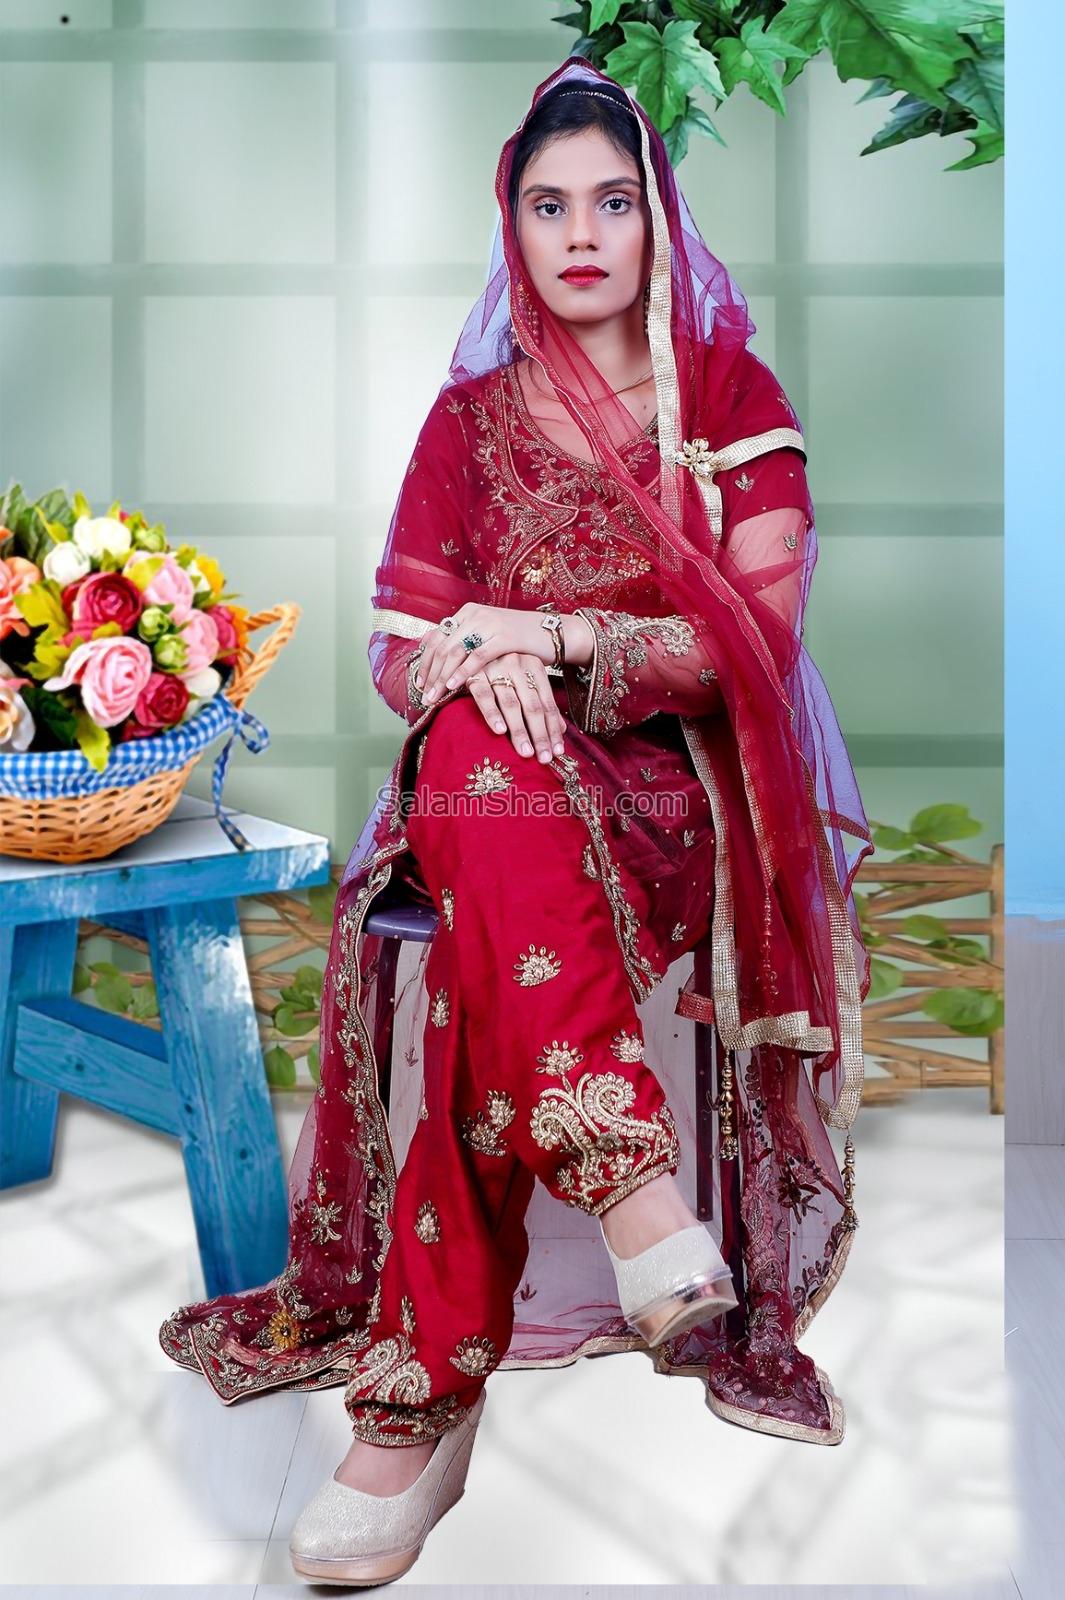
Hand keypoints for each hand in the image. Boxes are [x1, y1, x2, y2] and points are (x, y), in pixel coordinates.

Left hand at [415, 604, 550, 704]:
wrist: (553, 633)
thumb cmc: (520, 640)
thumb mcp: (488, 637)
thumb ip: (465, 642)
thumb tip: (437, 655)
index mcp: (468, 613)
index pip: (437, 638)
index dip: (425, 663)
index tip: (420, 684)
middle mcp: (475, 615)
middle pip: (443, 647)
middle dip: (431, 674)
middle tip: (424, 696)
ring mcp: (489, 624)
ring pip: (455, 652)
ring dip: (442, 677)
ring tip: (434, 697)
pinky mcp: (504, 636)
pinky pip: (477, 657)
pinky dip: (463, 672)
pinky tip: (454, 687)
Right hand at [462, 653, 566, 762]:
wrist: (469, 642)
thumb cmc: (500, 666)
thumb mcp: (524, 679)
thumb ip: (540, 701)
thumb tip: (561, 729)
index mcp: (534, 666)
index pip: (547, 704)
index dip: (553, 729)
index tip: (558, 752)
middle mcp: (518, 665)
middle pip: (533, 706)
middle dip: (540, 735)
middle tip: (544, 759)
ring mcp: (496, 668)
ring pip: (511, 704)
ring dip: (519, 731)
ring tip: (526, 752)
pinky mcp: (473, 672)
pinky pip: (484, 696)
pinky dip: (492, 714)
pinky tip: (500, 731)